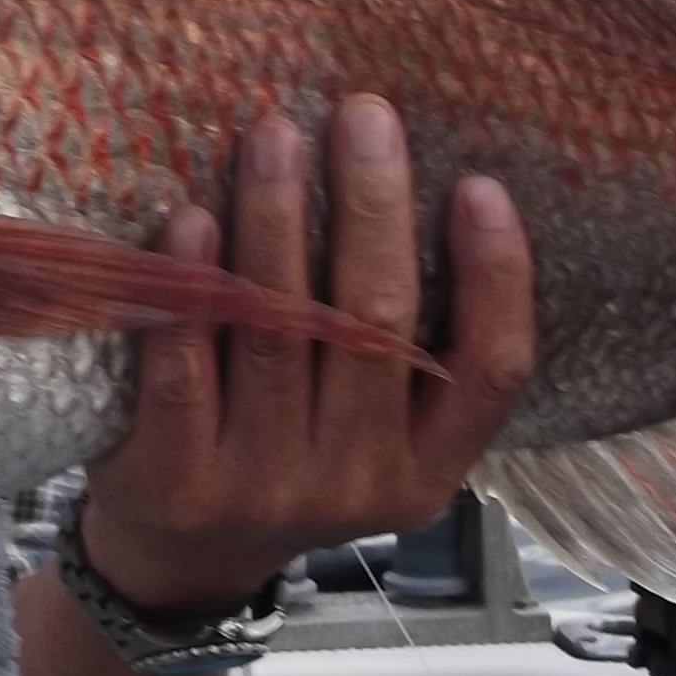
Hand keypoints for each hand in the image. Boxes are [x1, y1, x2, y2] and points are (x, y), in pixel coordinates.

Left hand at [81, 94, 536, 615]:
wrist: (179, 559)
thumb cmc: (287, 458)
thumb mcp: (374, 434)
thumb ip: (402, 352)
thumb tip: (416, 186)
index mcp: (430, 471)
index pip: (493, 370)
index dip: (497, 275)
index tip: (480, 183)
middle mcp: (358, 483)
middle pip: (380, 325)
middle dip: (373, 206)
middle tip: (362, 116)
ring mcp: (266, 488)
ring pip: (283, 330)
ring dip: (278, 218)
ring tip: (275, 135)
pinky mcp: (178, 481)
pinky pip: (187, 368)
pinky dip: (191, 286)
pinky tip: (190, 216)